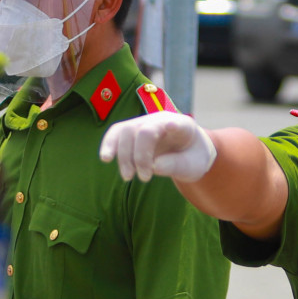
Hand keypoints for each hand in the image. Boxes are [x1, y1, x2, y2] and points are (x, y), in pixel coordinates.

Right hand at [98, 111, 217, 182]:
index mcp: (183, 126)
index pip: (175, 123)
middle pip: (143, 130)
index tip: (170, 127)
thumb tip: (154, 166)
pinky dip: (109, 144)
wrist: (187, 152)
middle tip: (144, 179)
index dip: (171, 125)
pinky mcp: (133, 131)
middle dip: (139, 156)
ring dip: (123, 156)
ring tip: (128, 177)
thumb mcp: (192, 167)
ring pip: (126, 131)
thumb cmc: (192, 159)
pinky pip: (116, 132)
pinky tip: (105, 158)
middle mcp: (161, 119)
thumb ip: (176, 166)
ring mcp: (145, 123)